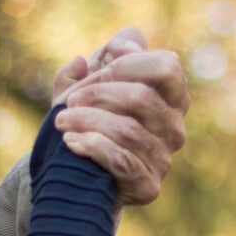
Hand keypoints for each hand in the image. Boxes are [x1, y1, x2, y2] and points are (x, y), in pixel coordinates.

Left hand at [50, 28, 188, 206]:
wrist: (79, 174)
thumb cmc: (89, 118)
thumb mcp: (91, 80)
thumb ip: (107, 56)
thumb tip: (120, 48)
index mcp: (171, 98)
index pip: (168, 67)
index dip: (132, 64)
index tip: (103, 71)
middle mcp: (174, 128)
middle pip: (142, 97)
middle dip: (98, 94)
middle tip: (70, 101)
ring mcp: (164, 159)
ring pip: (128, 129)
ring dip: (87, 120)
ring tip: (61, 120)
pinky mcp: (148, 186)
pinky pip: (121, 160)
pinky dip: (92, 146)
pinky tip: (71, 141)